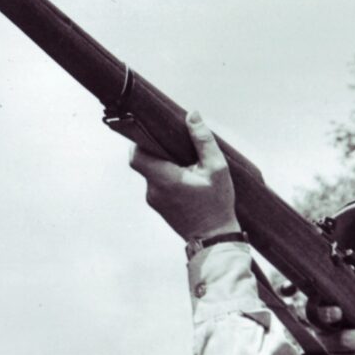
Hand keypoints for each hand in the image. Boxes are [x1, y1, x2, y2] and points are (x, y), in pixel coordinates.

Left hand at [128, 112, 239, 239]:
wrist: (215, 239)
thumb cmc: (217, 204)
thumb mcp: (217, 169)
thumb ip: (203, 140)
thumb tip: (192, 115)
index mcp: (165, 179)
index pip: (136, 155)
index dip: (138, 140)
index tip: (152, 130)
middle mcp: (153, 190)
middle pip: (144, 161)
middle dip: (157, 149)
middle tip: (174, 141)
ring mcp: (154, 200)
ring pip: (151, 172)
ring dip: (164, 163)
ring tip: (185, 161)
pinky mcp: (159, 206)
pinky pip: (156, 183)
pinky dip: (166, 176)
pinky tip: (185, 175)